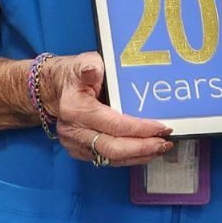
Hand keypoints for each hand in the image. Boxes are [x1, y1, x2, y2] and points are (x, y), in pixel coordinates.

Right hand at [48, 52, 172, 167]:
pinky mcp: (80, 152)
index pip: (113, 125)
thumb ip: (89, 66)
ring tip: (159, 148)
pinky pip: (107, 160)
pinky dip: (128, 157)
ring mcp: (75, 144)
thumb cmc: (74, 75)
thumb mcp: (82, 63)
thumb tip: (93, 70)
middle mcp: (73, 131)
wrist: (56, 88)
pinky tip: (144, 151)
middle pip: (112, 149)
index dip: (139, 129)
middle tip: (164, 143)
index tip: (161, 127)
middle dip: (142, 148)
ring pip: (111, 159)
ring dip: (138, 156)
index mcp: (75, 109)